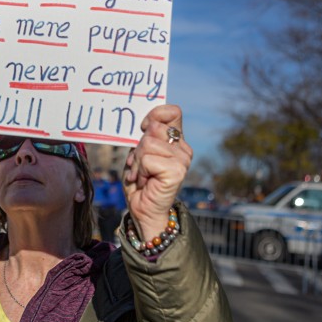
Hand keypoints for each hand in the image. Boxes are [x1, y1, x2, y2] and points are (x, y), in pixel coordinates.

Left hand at [123, 104, 191, 240]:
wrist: (144, 210)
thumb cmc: (140, 181)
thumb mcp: (139, 153)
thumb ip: (145, 137)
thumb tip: (148, 123)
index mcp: (176, 141)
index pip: (172, 112)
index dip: (155, 115)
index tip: (143, 128)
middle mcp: (183, 148)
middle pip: (154, 128)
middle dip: (138, 147)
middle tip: (140, 165)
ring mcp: (183, 160)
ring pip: (148, 144)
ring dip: (137, 162)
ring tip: (142, 175)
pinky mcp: (177, 171)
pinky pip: (148, 159)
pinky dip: (140, 171)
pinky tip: (146, 181)